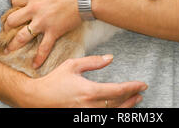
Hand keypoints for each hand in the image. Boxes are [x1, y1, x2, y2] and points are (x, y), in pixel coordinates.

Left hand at [4, 0, 79, 67]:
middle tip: (7, 30)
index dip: (15, 4)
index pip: (15, 0)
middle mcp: (34, 10)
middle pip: (12, 20)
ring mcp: (42, 23)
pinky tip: (35, 65)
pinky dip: (39, 58)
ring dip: (14, 45)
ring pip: (21, 37)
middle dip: (8, 25)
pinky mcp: (53, 32)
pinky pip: (43, 48)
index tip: (16, 7)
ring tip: (8, 50)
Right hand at [23, 54, 147, 107]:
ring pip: (112, 114)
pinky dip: (113, 114)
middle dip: (132, 98)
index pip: (117, 91)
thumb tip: (110, 58)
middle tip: (140, 92)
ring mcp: (85, 116)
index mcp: (89, 91)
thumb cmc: (54, 81)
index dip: (132, 87)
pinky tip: (118, 109)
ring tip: (134, 101)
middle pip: (118, 105)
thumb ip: (93, 62)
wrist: (36, 99)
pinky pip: (102, 119)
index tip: (142, 84)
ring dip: (126, 108)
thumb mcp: (72, 65)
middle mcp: (89, 107)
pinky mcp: (81, 120)